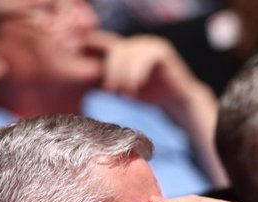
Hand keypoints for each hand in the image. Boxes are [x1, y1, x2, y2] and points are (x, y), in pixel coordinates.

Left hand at [89, 31, 204, 111]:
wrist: (177, 101)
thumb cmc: (148, 95)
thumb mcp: (122, 87)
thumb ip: (106, 79)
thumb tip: (80, 79)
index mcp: (125, 48)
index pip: (103, 43)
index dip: (91, 47)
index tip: (80, 62)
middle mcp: (136, 42)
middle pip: (115, 50)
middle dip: (110, 71)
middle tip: (110, 91)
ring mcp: (149, 44)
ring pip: (128, 54)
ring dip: (123, 76)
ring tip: (124, 95)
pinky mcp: (161, 51)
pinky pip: (144, 59)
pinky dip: (137, 75)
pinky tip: (135, 90)